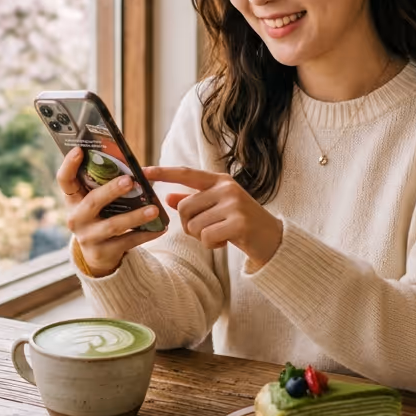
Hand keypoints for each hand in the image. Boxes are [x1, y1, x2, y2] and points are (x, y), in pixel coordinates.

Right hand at [57, 147, 163, 276]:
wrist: (97, 254)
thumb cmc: (99, 216)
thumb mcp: (94, 200)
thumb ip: (102, 184)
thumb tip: (127, 164)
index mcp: (72, 200)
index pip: (64, 180)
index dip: (69, 165)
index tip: (79, 149)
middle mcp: (76, 219)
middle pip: (92, 202)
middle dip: (111, 191)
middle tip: (130, 180)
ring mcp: (88, 237)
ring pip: (113, 225)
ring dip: (135, 216)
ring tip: (154, 208)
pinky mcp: (103, 253)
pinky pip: (127, 242)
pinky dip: (146, 234)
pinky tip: (160, 227)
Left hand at [143, 166, 282, 267]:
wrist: (273, 240)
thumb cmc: (241, 224)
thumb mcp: (218, 208)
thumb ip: (195, 201)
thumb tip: (168, 197)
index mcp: (220, 181)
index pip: (186, 173)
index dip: (163, 172)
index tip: (142, 171)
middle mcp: (226, 188)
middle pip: (185, 207)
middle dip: (190, 225)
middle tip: (209, 229)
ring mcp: (234, 204)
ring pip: (193, 224)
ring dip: (202, 236)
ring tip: (220, 234)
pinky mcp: (238, 222)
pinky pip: (205, 237)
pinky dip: (211, 244)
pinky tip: (226, 241)